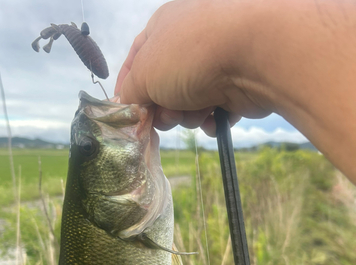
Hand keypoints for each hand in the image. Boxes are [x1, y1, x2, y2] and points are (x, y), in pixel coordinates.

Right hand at [115, 0, 270, 136]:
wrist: (252, 56)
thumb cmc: (190, 56)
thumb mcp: (144, 74)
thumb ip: (131, 94)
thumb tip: (129, 107)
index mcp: (163, 29)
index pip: (136, 61)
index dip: (128, 89)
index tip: (126, 114)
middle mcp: (189, 45)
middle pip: (162, 89)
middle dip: (162, 108)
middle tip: (166, 115)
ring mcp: (214, 67)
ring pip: (188, 105)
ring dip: (187, 115)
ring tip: (196, 110)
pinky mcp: (235, 89)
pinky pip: (213, 113)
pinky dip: (210, 120)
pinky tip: (214, 116)